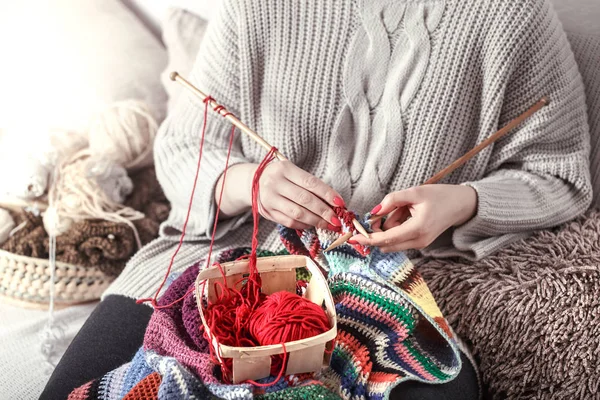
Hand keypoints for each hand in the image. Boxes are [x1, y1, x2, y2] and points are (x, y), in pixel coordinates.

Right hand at [255, 161, 344, 229]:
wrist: (252, 182)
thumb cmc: (280, 177)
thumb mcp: (292, 172)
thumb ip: (310, 185)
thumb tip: (334, 203)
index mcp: (284, 169)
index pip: (310, 183)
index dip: (327, 194)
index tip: (340, 203)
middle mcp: (275, 183)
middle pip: (305, 200)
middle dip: (324, 211)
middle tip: (337, 220)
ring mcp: (269, 199)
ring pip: (297, 213)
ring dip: (316, 221)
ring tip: (328, 225)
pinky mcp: (267, 212)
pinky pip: (289, 222)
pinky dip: (304, 225)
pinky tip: (313, 225)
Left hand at [351, 185, 476, 252]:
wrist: (461, 205)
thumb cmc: (439, 196)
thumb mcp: (415, 192)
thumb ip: (392, 200)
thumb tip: (374, 212)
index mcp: (418, 228)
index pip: (387, 239)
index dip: (368, 238)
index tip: (353, 237)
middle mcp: (419, 241)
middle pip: (386, 244)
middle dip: (378, 230)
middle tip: (383, 210)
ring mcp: (420, 245)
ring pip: (392, 241)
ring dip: (389, 226)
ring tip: (405, 208)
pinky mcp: (420, 244)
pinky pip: (399, 239)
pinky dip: (396, 227)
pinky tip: (407, 214)